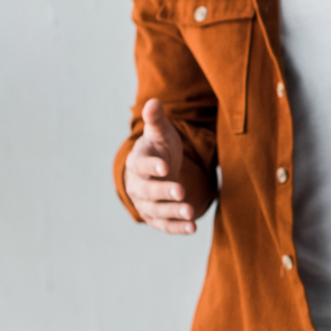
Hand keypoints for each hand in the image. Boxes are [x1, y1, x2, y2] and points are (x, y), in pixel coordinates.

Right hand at [125, 99, 199, 233]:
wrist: (156, 171)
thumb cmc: (158, 149)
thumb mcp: (159, 133)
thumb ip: (157, 120)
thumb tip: (153, 101)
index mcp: (136, 162)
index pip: (140, 165)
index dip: (151, 166)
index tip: (164, 167)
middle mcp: (137, 186)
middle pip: (148, 191)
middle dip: (164, 192)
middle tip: (181, 191)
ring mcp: (145, 204)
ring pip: (156, 211)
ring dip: (173, 213)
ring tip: (190, 212)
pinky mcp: (156, 218)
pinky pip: (165, 225)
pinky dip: (177, 228)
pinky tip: (193, 228)